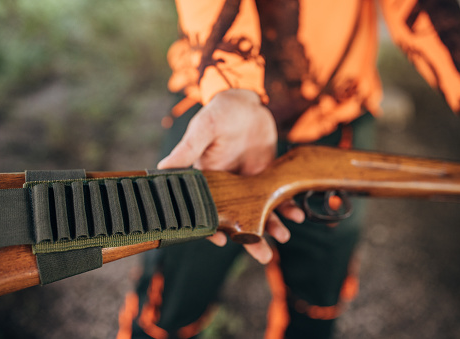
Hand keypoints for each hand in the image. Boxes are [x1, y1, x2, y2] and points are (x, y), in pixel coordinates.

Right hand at [158, 89, 304, 263]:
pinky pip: (278, 195)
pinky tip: (297, 214)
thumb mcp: (203, 130)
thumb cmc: (218, 113)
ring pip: (261, 211)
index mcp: (209, 180)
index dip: (213, 229)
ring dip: (273, 226)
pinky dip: (288, 205)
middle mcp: (229, 187)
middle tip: (264, 257)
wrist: (245, 101)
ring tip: (284, 238)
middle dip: (251, 240)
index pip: (208, 211)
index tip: (223, 242)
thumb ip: (187, 149)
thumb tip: (162, 167)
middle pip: (238, 219)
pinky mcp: (267, 176)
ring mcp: (249, 183)